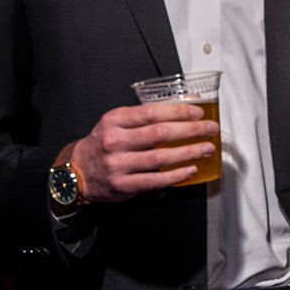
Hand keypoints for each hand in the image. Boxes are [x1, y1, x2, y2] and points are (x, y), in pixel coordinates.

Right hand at [61, 102, 218, 202]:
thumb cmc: (104, 143)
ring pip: (160, 158)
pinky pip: (155, 180)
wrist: (78, 171)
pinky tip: (190, 169)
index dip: (178, 112)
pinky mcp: (123, 185)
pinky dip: (176, 175)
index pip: (151, 113)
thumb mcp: (118, 123)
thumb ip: (146, 115)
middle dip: (190, 130)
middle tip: (210, 129)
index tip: (198, 113)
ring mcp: (118, 164)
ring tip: (205, 148)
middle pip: (159, 134)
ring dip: (188, 153)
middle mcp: (115, 141)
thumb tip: (185, 105)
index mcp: (115, 120)